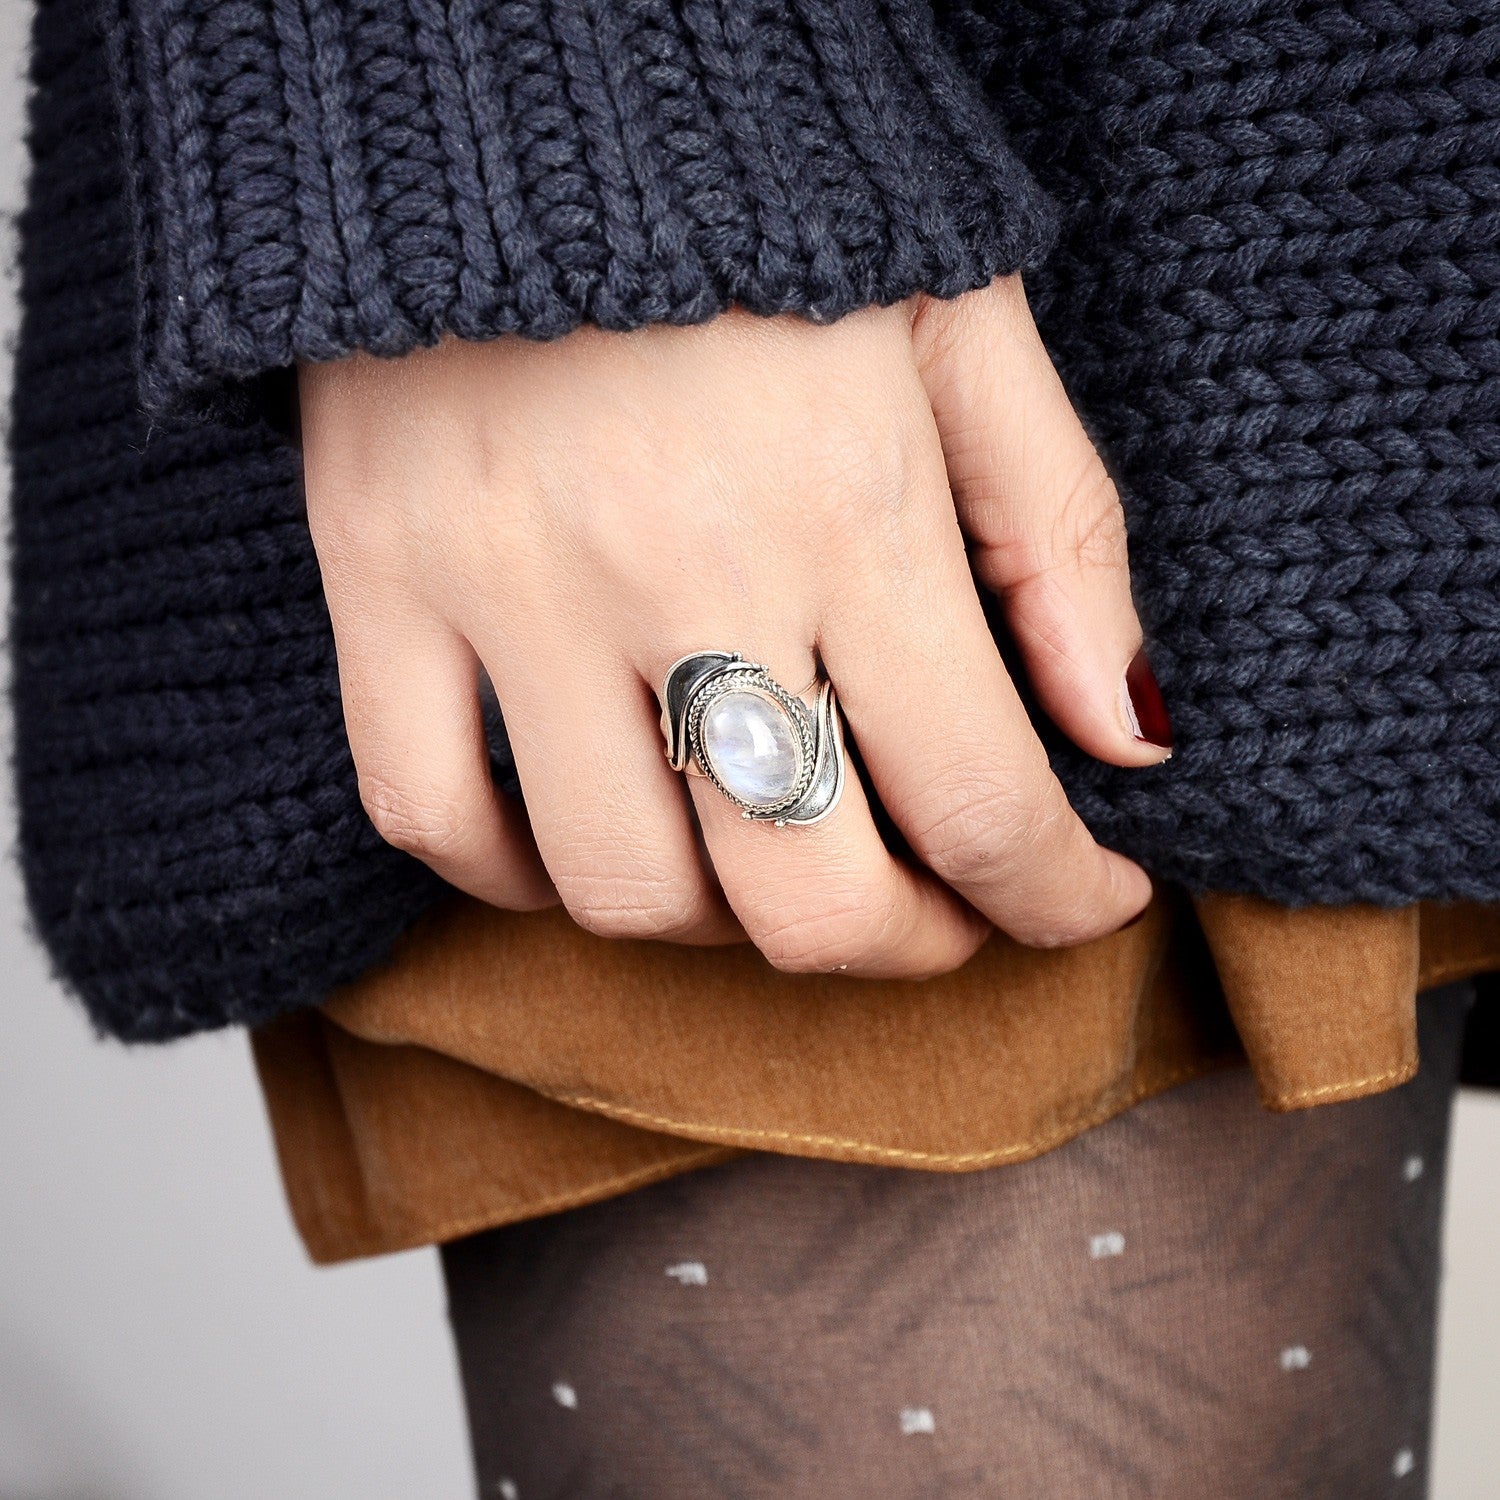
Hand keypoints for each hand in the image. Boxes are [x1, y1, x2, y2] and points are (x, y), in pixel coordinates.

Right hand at [299, 276, 1166, 978]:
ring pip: (618, 889)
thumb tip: (1134, 738)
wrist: (528, 65)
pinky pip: (425, 810)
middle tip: (943, 905)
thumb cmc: (775, 193)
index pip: (978, 802)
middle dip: (908, 942)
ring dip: (726, 924)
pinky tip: (597, 835)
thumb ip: (1060, 542)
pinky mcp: (375, 575)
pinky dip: (514, 875)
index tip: (1082, 900)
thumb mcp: (965, 324)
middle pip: (800, 898)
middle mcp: (673, 567)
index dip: (1053, 897)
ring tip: (772, 861)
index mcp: (848, 500)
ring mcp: (504, 585)